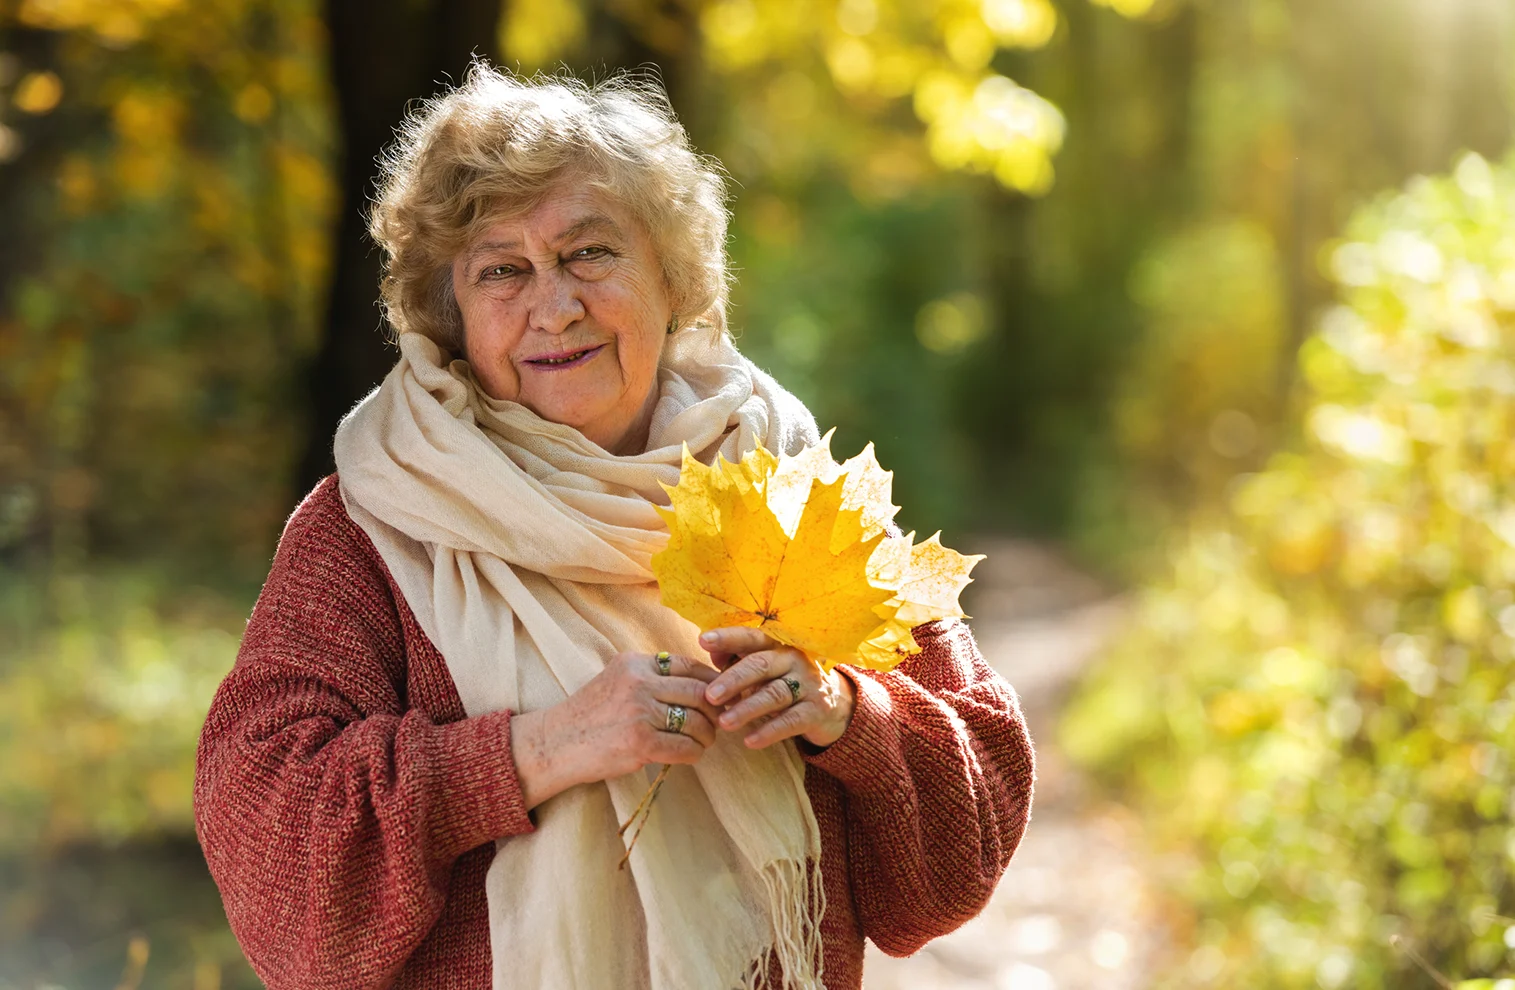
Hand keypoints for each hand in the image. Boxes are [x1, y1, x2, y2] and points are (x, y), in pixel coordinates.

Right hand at [511, 651, 720, 810]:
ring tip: (704, 741)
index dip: (711, 680)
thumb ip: (651, 677)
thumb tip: (698, 683)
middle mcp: (639, 683)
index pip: (688, 665)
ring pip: (696, 721)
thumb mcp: (617, 680)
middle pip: (699, 692)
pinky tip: (691, 755)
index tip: (719, 694)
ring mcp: (640, 712)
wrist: (555, 743)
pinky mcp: (640, 742)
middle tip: (718, 721)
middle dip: (715, 709)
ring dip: (707, 735)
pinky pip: (684, 747)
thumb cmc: (590, 714)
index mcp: (635, 663)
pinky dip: (694, 753)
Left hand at [700, 627, 855, 749]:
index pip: (751, 637)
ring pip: (774, 694)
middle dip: (733, 680)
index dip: (728, 638)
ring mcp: (808, 684)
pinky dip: (769, 732)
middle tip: (710, 696)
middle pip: (760, 665)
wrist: (834, 704)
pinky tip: (750, 741)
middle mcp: (794, 659)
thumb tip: (710, 651)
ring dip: (747, 709)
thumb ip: (737, 659)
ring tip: (724, 722)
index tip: (704, 641)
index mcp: (777, 646)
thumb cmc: (786, 682)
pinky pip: (790, 721)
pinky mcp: (817, 710)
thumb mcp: (765, 668)